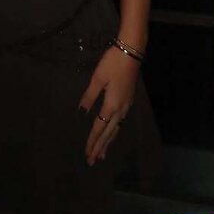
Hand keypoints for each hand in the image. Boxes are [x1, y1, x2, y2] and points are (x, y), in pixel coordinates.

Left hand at [78, 44, 139, 165]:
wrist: (131, 52)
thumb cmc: (112, 63)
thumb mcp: (97, 78)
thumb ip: (89, 96)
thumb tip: (82, 112)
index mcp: (111, 105)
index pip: (99, 128)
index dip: (92, 141)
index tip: (86, 153)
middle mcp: (121, 109)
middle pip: (109, 133)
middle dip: (100, 147)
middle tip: (92, 161)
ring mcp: (126, 105)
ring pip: (116, 129)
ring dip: (108, 142)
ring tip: (102, 153)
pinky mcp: (128, 100)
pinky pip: (120, 122)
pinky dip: (114, 132)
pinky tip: (112, 132)